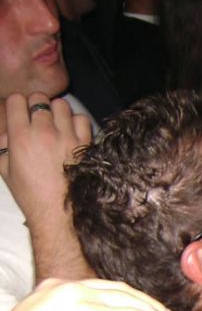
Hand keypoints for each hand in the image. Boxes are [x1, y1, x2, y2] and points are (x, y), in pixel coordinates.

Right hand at [0, 93, 92, 231]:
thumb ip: (2, 146)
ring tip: (56, 125)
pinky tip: (72, 132)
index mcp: (20, 137)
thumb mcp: (5, 169)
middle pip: (39, 99)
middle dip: (36, 106)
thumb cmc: (30, 193)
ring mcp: (67, 137)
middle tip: (38, 119)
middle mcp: (43, 133)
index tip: (20, 113)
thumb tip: (7, 132)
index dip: (17, 105)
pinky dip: (77, 122)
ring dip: (57, 112)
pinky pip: (82, 119)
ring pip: (62, 105)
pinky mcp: (85, 144)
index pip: (16, 100)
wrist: (58, 212)